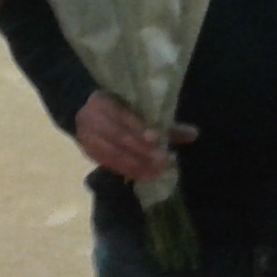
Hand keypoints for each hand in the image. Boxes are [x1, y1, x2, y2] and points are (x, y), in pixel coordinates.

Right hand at [73, 91, 195, 183]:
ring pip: (113, 153)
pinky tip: (145, 176)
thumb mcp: (136, 107)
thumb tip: (194, 134)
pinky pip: (109, 164)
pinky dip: (128, 171)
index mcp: (103, 100)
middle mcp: (91, 118)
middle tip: (164, 160)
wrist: (82, 112)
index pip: (121, 114)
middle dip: (142, 150)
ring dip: (137, 165)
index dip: (139, 127)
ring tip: (157, 172)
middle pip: (118, 136)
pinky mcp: (88, 152)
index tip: (157, 139)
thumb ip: (163, 121)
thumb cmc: (118, 107)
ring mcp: (87, 137)